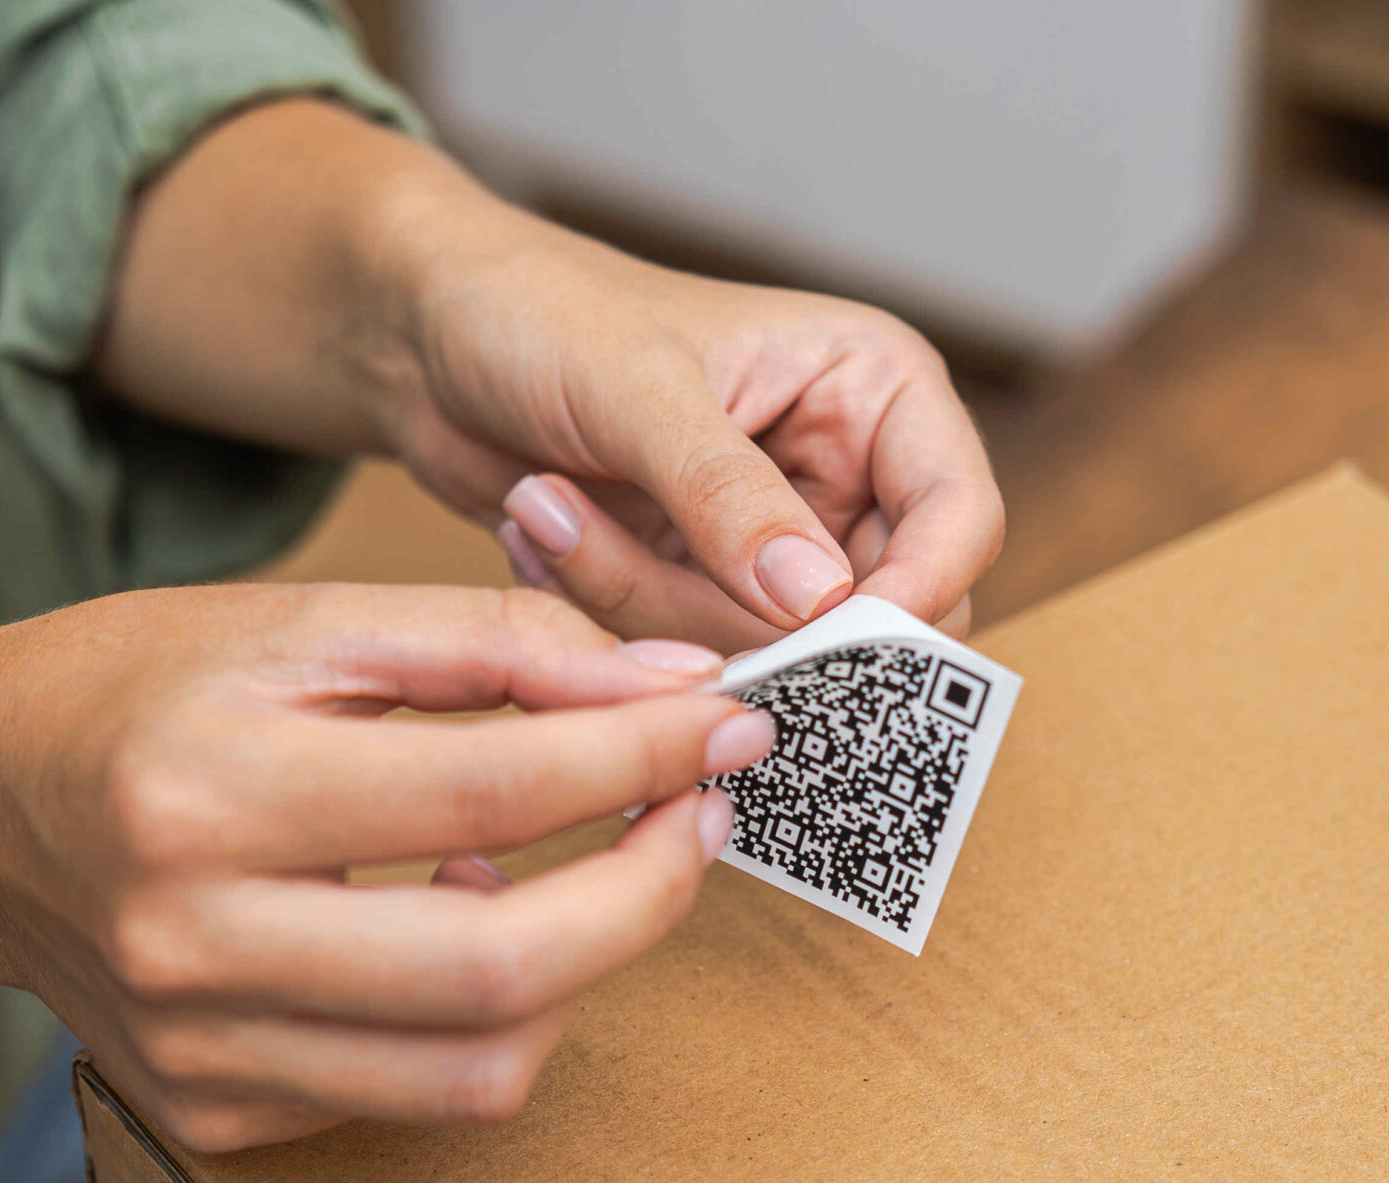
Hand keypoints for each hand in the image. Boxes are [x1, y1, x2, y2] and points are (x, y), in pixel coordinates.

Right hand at [0, 584, 769, 1155]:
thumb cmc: (124, 692)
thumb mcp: (296, 624)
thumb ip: (490, 644)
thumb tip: (666, 683)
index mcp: (206, 793)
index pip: (493, 790)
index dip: (642, 760)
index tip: (723, 723)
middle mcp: (194, 944)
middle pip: (505, 970)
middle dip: (650, 890)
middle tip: (699, 812)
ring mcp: (200, 1054)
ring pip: (478, 1067)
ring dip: (587, 969)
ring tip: (594, 866)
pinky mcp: (215, 1115)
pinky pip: (412, 1095)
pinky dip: (487, 1016)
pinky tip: (469, 920)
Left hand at [95, 101, 1004, 654]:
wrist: (429, 341)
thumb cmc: (540, 314)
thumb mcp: (639, 392)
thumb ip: (729, 496)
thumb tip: (820, 602)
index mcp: (876, 391)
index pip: (960, 520)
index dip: (910, 601)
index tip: (817, 645)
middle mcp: (847, 473)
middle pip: (868, 621)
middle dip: (738, 615)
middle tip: (632, 560)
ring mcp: (774, 545)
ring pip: (766, 655)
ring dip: (643, 605)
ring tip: (550, 507)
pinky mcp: (701, 596)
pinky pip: (688, 661)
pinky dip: (608, 618)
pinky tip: (547, 531)